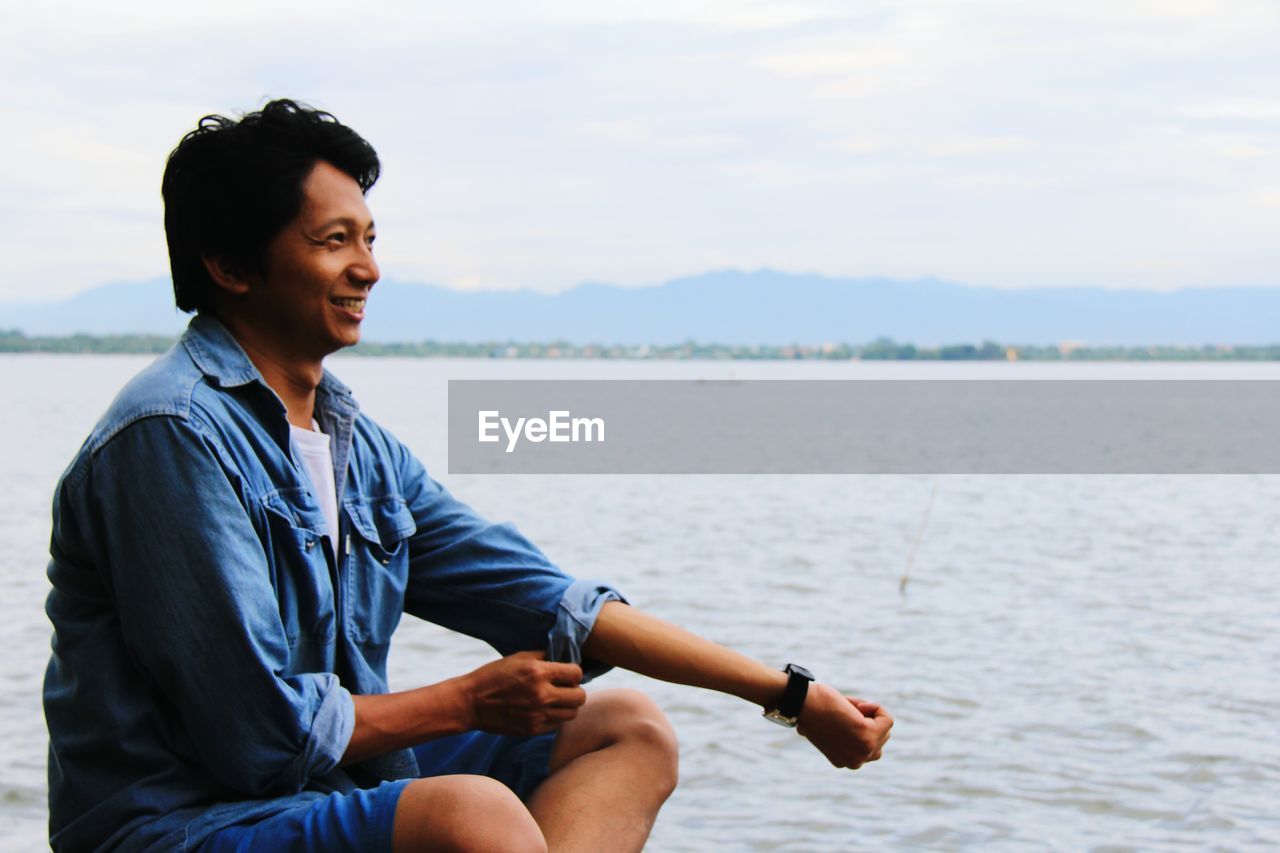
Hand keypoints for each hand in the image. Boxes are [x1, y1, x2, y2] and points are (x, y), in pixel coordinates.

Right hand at [462, 651, 586, 735]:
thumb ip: (544, 657)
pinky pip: (558, 724)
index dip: (574, 672)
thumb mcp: (519, 657)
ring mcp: (538, 714)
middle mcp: (542, 694)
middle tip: (565, 688)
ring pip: (572, 713)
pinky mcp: (533, 729)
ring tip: (555, 700)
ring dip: (567, 705)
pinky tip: (544, 710)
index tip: (566, 673)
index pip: (576, 673)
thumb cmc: (494, 675)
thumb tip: (566, 657)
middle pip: (580, 696)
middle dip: (575, 690)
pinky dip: (555, 717)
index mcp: (539, 672)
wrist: (471, 703)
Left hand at [795, 682, 892, 769]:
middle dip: (868, 720)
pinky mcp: (867, 736)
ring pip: (885, 730)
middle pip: (879, 740)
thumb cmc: (810, 708)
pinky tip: (857, 705)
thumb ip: (837, 732)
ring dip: (871, 715)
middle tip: (845, 710)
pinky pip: (888, 719)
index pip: (868, 746)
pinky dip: (876, 707)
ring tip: (849, 709)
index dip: (860, 725)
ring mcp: (863, 751)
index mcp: (844, 761)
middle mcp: (855, 761)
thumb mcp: (826, 726)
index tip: (841, 715)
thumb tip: (842, 726)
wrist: (800, 703)